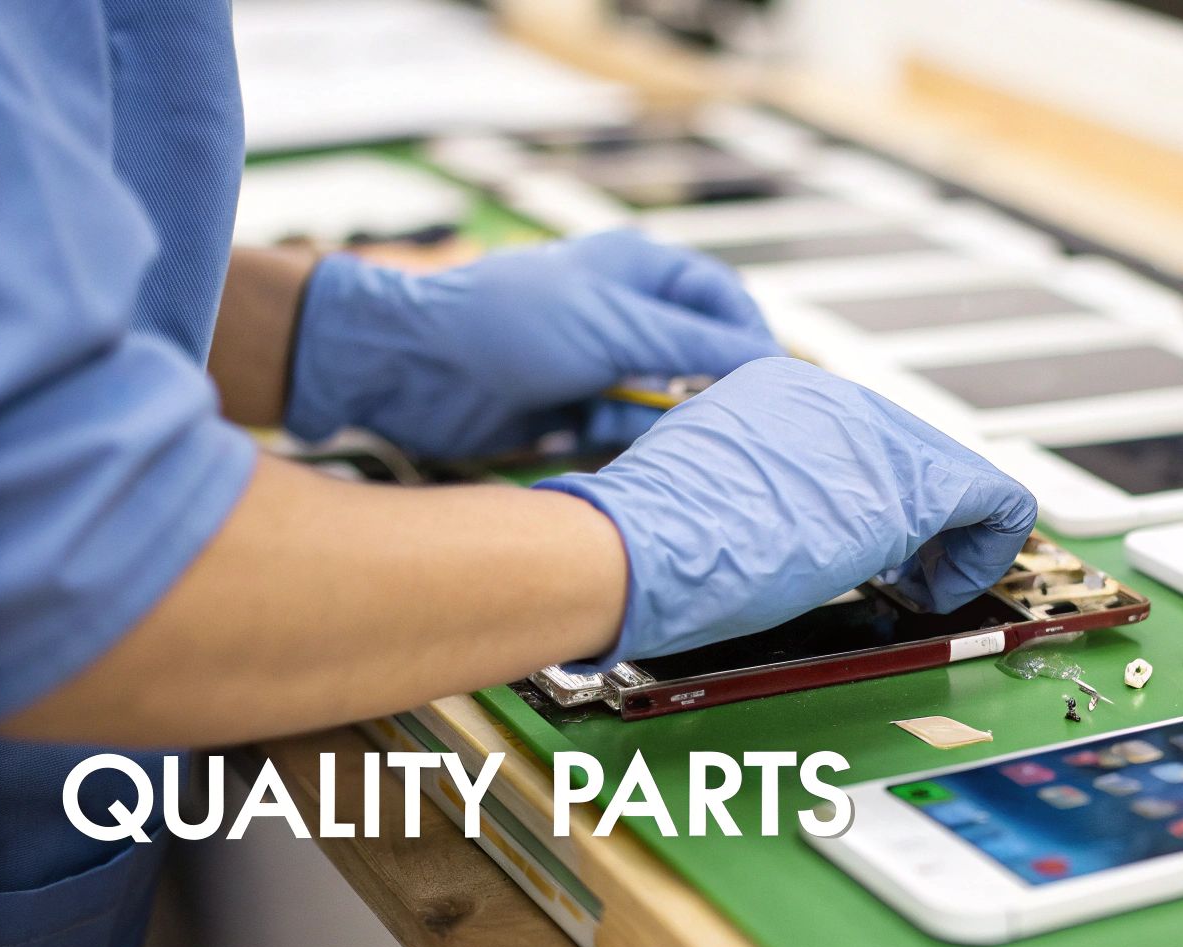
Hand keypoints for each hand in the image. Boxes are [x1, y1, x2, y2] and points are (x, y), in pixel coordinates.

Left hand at [286, 230, 780, 457]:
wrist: (412, 367)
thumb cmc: (507, 323)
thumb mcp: (615, 326)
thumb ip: (694, 345)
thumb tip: (765, 361)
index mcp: (637, 268)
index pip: (721, 300)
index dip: (749, 340)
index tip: (770, 384)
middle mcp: (623, 312)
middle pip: (696, 355)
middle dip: (706, 390)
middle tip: (723, 424)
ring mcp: (598, 359)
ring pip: (662, 399)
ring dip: (659, 421)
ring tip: (651, 435)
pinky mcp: (573, 404)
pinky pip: (623, 428)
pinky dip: (620, 439)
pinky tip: (599, 442)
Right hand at [537, 358, 1038, 665]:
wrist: (643, 545)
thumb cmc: (651, 535)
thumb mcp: (703, 485)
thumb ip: (745, 482)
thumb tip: (769, 514)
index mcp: (779, 388)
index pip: (862, 440)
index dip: (871, 497)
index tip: (862, 546)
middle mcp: (834, 397)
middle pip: (917, 453)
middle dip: (922, 520)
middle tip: (902, 574)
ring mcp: (875, 438)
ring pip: (960, 475)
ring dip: (950, 540)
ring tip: (918, 586)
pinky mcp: (911, 490)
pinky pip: (995, 504)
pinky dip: (984, 552)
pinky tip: (940, 590)